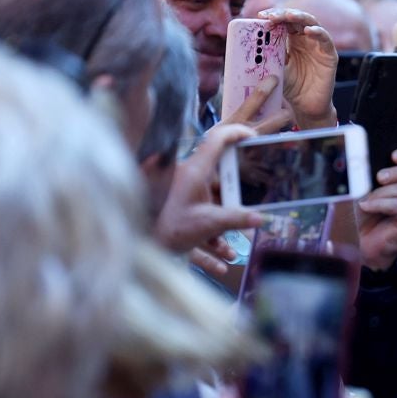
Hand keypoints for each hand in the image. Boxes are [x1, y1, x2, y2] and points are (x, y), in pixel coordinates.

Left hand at [153, 119, 264, 270]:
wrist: (136, 245)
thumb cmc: (166, 227)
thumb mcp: (207, 223)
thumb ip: (235, 219)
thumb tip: (260, 218)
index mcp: (195, 171)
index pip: (217, 140)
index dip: (236, 133)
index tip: (252, 137)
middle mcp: (189, 178)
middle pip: (219, 179)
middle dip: (235, 199)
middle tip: (248, 209)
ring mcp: (182, 195)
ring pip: (210, 205)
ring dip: (223, 229)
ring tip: (231, 251)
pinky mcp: (177, 212)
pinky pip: (199, 223)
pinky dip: (211, 242)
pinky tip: (221, 264)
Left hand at [260, 8, 337, 129]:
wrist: (304, 108)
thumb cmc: (290, 89)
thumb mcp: (275, 69)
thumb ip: (267, 55)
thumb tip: (250, 42)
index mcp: (292, 41)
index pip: (283, 22)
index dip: (273, 16)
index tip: (260, 16)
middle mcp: (306, 40)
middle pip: (296, 19)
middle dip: (283, 14)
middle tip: (270, 16)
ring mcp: (318, 46)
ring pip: (311, 23)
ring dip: (300, 17)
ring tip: (288, 16)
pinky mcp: (330, 55)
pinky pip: (325, 40)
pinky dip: (318, 32)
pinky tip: (308, 31)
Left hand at [357, 146, 396, 271]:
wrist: (368, 244)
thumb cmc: (369, 215)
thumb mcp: (367, 191)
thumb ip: (369, 176)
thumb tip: (363, 162)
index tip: (393, 154)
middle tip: (379, 177)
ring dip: (381, 192)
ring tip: (366, 199)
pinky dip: (379, 204)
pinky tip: (366, 206)